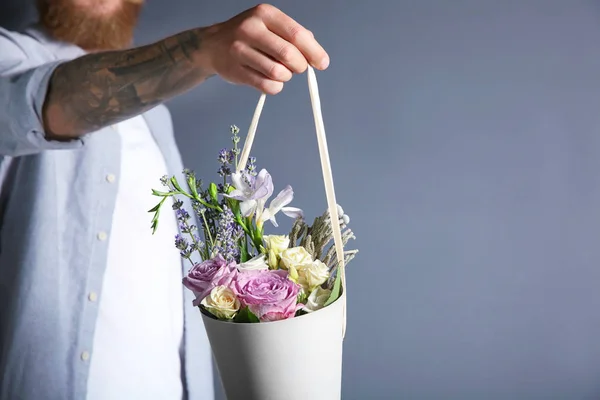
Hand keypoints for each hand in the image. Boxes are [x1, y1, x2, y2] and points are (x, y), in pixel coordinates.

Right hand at [198, 4, 329, 94]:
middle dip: (300, 66)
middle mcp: (251, 29)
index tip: (322, 63)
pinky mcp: (236, 71)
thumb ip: (294, 36)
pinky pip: (266, 86)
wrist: (213, 45)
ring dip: (286, 77)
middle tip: (297, 68)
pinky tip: (271, 80)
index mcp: (265, 14)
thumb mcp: (270, 25)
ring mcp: (240, 50)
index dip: (314, 52)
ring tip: (281, 72)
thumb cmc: (249, 35)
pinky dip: (275, 87)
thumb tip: (316, 56)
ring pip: (278, 73)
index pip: (297, 35)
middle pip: (289, 55)